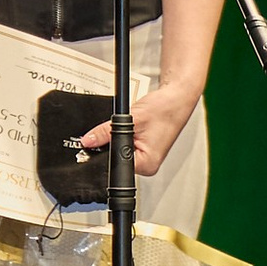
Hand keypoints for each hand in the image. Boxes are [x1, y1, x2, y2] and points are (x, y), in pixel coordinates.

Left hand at [76, 81, 197, 180]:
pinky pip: (127, 149)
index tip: (101, 141)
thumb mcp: (131, 119)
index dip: (105, 152)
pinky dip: (125, 138)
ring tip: (134, 126)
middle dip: (112, 144)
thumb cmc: (165, 109)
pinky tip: (134, 129)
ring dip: (119, 140)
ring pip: (120, 154)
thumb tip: (88, 141)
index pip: (115, 166)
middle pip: (116, 161)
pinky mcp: (145, 152)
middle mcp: (148, 166)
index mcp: (147, 164)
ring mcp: (147, 160)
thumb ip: (106, 132)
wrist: (177, 99)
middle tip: (126, 127)